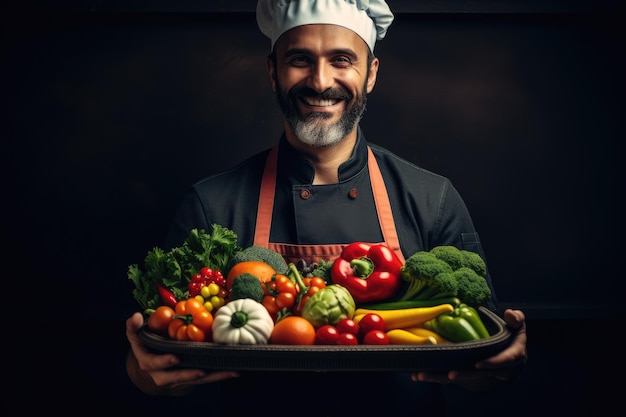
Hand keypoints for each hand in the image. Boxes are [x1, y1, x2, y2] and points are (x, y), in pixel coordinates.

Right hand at [126, 312, 238, 394]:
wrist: (149, 369)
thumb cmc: (145, 348)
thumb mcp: (137, 337)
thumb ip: (134, 327)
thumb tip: (136, 315)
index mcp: (149, 363)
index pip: (154, 364)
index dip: (164, 361)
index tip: (175, 357)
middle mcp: (163, 375)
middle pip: (178, 377)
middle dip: (191, 374)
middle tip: (203, 370)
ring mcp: (178, 379)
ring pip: (196, 379)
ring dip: (213, 376)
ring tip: (229, 371)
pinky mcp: (191, 380)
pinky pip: (206, 379)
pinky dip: (219, 375)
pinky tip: (235, 371)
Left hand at [411, 308, 527, 391]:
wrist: (511, 354)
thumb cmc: (513, 336)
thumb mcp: (518, 326)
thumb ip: (516, 319)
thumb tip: (509, 314)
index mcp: (509, 356)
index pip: (502, 361)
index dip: (492, 364)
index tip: (479, 364)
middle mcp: (493, 367)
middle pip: (476, 374)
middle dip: (461, 375)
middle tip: (449, 375)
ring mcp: (477, 371)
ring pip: (459, 377)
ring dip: (440, 377)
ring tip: (421, 375)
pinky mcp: (465, 370)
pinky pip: (449, 374)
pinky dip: (434, 375)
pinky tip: (417, 375)